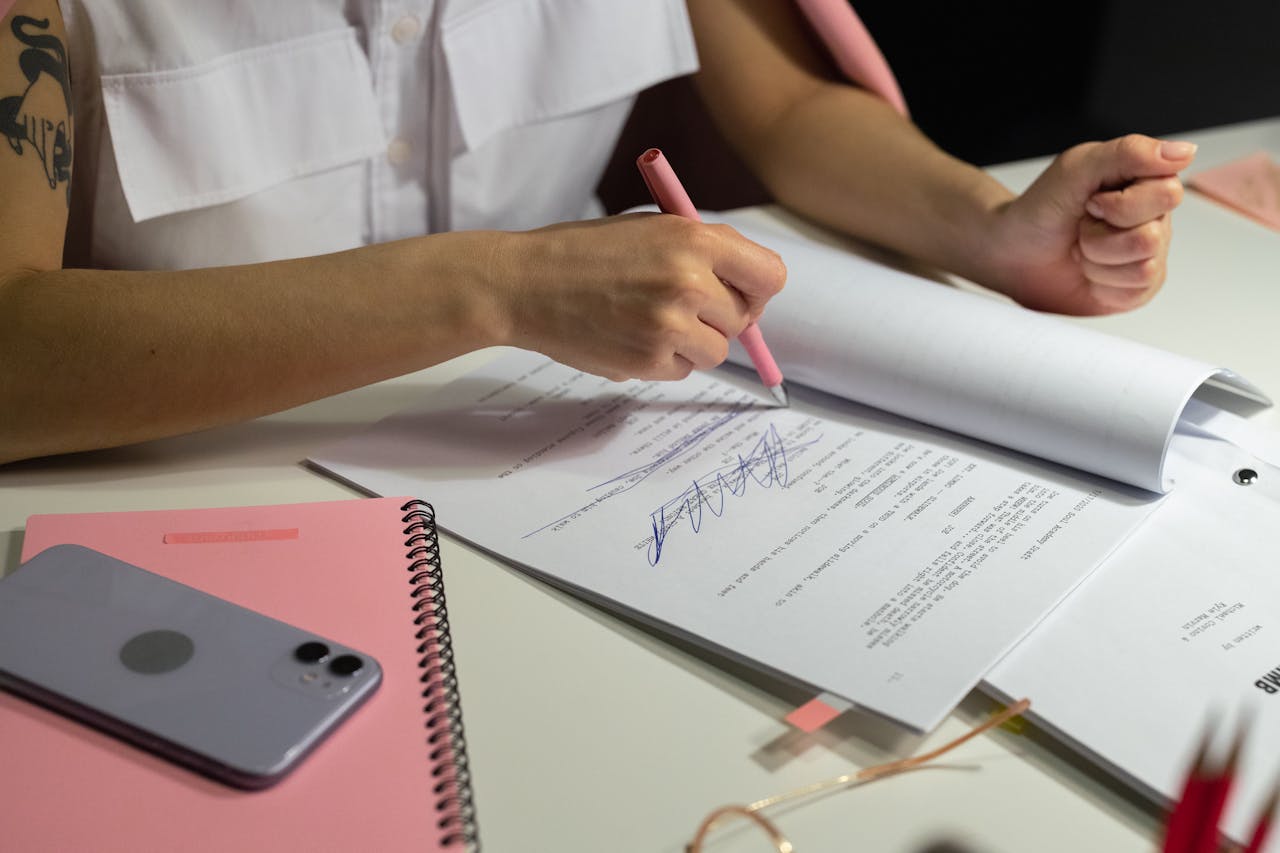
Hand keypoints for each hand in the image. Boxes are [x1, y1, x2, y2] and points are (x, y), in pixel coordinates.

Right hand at [492, 213, 785, 380]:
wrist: (525, 284)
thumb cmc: (586, 252)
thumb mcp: (651, 229)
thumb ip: (703, 254)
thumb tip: (749, 294)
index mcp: (694, 239)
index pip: (771, 275)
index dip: (757, 288)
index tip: (740, 292)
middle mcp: (690, 282)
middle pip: (745, 318)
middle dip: (719, 316)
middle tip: (679, 306)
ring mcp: (670, 326)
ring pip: (716, 350)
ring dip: (693, 342)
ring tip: (649, 320)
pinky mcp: (649, 362)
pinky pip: (683, 370)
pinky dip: (665, 360)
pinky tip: (630, 336)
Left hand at [988, 134, 1195, 314]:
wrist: (1012, 252)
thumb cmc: (1042, 208)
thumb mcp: (1077, 168)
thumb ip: (1129, 153)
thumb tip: (1184, 153)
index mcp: (1148, 182)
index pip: (1168, 194)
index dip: (1120, 205)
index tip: (1090, 201)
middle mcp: (1156, 217)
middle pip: (1151, 237)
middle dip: (1100, 236)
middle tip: (1083, 225)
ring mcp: (1150, 254)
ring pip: (1142, 268)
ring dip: (1097, 260)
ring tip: (1082, 247)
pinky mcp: (1138, 288)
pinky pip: (1134, 292)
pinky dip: (1100, 283)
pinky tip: (1088, 270)